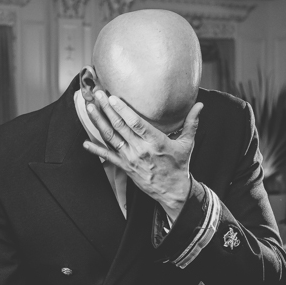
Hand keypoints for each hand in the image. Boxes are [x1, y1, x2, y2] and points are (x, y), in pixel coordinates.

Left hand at [83, 90, 202, 222]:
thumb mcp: (187, 143)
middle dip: (107, 109)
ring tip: (90, 107)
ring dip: (98, 122)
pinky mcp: (125, 167)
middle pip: (119, 126)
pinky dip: (96, 150)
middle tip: (98, 94)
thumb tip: (200, 105)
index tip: (113, 97)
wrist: (172, 191)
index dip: (123, 110)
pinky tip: (85, 142)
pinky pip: (108, 157)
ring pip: (111, 138)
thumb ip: (191, 123)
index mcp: (155, 141)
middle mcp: (140, 149)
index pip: (136, 123)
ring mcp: (130, 158)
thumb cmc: (179, 165)